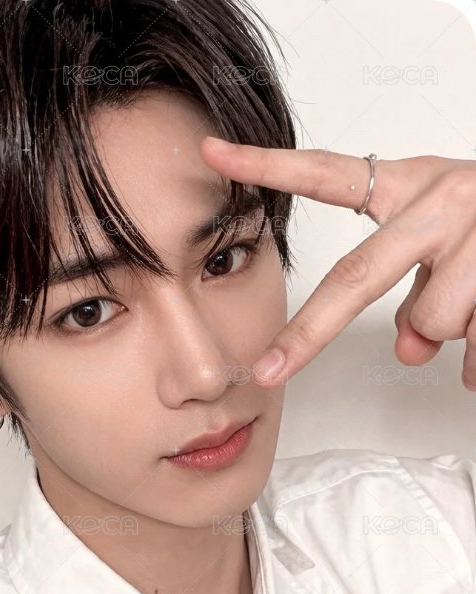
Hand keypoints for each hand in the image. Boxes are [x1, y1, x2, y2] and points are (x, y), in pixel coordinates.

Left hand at [201, 137, 475, 390]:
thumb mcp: (446, 243)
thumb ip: (412, 290)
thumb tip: (412, 349)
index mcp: (414, 185)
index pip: (329, 173)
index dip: (268, 164)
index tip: (213, 153)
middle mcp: (443, 200)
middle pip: (359, 278)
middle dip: (308, 335)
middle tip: (270, 371)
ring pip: (433, 323)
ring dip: (452, 333)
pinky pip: (475, 348)